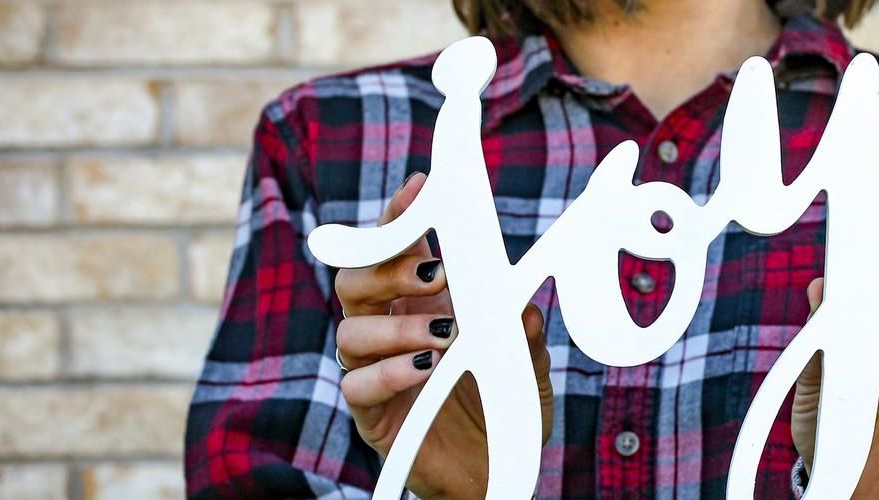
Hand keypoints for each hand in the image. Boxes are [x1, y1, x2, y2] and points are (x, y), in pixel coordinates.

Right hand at [334, 173, 554, 497]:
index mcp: (422, 304)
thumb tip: (524, 306)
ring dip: (396, 326)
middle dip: (387, 265)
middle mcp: (390, 330)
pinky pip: (358, 386)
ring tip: (444, 335)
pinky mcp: (374, 417)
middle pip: (355, 279)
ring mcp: (376, 371)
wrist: (495, 472)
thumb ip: (524, 333)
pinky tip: (425, 369)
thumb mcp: (528, 365)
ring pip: (350, 330)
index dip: (400, 217)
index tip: (419, 189)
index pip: (396, 249)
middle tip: (435, 271)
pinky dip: (390, 372)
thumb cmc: (504, 408)